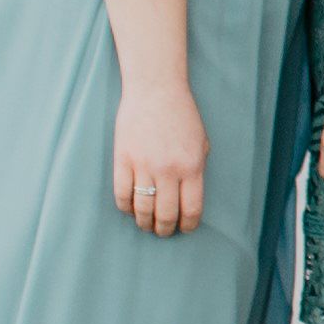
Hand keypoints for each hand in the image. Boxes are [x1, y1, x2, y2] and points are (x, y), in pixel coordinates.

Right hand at [110, 77, 206, 238]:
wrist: (156, 90)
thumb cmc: (182, 115)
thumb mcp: (201, 142)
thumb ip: (197, 170)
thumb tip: (189, 198)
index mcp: (192, 167)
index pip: (191, 209)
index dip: (188, 224)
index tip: (185, 229)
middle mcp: (168, 170)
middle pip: (166, 214)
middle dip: (165, 229)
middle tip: (163, 232)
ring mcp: (144, 166)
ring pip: (142, 208)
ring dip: (145, 222)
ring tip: (146, 225)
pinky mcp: (123, 160)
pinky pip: (122, 194)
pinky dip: (125, 207)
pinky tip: (130, 209)